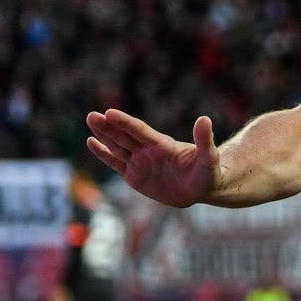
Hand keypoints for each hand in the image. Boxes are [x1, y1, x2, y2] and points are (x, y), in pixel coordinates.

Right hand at [86, 109, 219, 207]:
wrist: (203, 188)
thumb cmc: (209, 172)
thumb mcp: (209, 158)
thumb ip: (204, 141)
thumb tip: (204, 119)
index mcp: (163, 145)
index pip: (140, 131)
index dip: (125, 123)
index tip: (110, 113)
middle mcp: (149, 151)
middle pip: (125, 136)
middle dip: (108, 126)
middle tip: (92, 115)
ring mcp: (141, 162)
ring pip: (118, 147)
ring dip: (103, 135)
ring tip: (91, 120)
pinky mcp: (135, 176)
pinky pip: (116, 163)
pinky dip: (104, 154)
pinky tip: (91, 142)